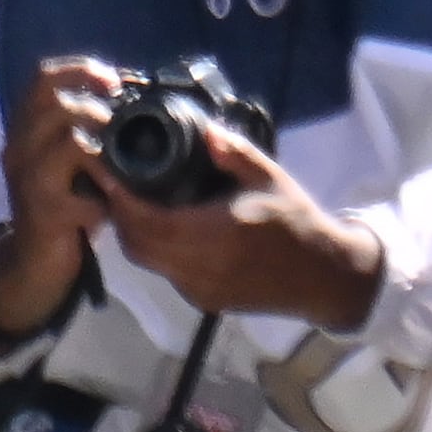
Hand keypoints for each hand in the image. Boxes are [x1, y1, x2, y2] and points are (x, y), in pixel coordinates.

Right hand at [0, 59, 119, 344]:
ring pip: (70, 142)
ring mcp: (28, 180)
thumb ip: (92, 126)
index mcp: (27, 128)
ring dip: (106, 147)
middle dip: (99, 109)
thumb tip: (138, 94)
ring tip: (117, 164)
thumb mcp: (73, 155)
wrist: (37, 254)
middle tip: (118, 126)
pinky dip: (108, 196)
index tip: (116, 81)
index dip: (81, 70)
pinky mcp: (44, 211)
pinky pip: (84, 192)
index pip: (42, 78)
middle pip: (56, 104)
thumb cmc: (67, 197)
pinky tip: (112, 206)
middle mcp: (19, 148)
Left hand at [95, 117, 383, 331]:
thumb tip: (204, 130)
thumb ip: (236, 154)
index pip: (147, 219)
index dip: (120, 198)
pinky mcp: (202, 300)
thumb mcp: (272, 179)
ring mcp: (199, 287)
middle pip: (135, 244)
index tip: (106, 174)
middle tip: (113, 187)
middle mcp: (201, 264)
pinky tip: (167, 232)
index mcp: (217, 232)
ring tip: (133, 206)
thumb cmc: (299, 222)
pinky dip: (157, 251)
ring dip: (134, 234)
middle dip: (118, 216)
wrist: (324, 276)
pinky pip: (165, 273)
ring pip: (146, 261)